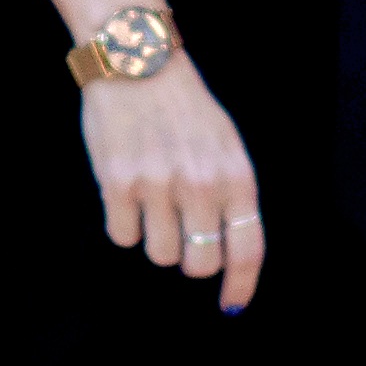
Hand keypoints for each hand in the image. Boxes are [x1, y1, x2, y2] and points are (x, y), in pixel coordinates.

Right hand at [82, 64, 264, 313]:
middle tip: (180, 234)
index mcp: (235, 174)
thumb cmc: (184, 106)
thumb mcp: (225, 143)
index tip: (231, 304)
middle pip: (199, 264)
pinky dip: (124, 223)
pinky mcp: (118, 183)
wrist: (137, 61)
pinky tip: (127, 192)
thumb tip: (228, 255)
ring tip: (152, 201)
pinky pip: (123, 236)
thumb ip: (231, 195)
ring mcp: (158, 185)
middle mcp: (201, 183)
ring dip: (155, 238)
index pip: (247, 249)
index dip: (240, 285)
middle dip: (191, 259)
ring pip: (160, 254)